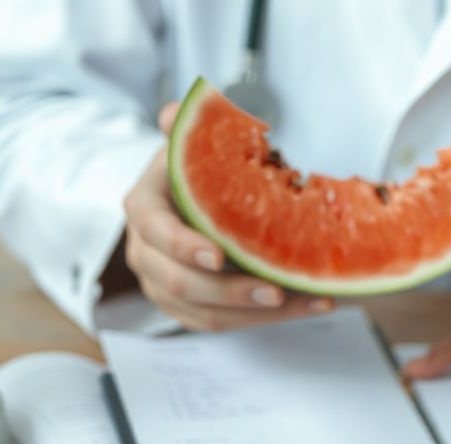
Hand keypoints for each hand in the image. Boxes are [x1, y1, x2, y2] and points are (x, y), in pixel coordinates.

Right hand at [120, 103, 332, 330]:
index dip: (182, 245)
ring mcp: (163, 284)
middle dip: (230, 291)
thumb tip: (172, 112)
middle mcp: (145, 251)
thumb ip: (189, 126)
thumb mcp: (198, 142)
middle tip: (275, 290)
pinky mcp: (186, 308)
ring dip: (256, 313)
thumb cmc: (202, 169)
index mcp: (144, 207)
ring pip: (204, 312)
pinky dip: (264, 320)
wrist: (201, 197)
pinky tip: (306, 306)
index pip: (154, 229)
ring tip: (303, 301)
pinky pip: (220, 324)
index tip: (219, 255)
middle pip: (179, 283)